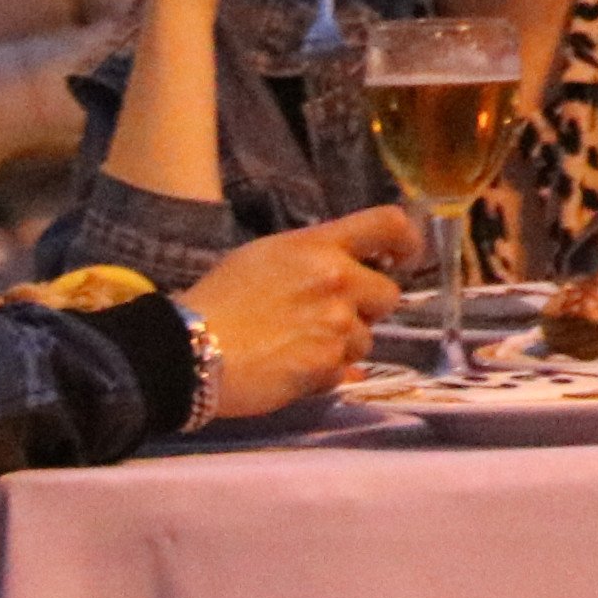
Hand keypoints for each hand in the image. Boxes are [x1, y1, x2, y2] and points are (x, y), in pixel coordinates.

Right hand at [176, 205, 416, 421]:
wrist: (190, 350)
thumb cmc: (219, 299)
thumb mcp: (265, 257)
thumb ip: (313, 259)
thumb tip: (350, 273)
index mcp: (318, 246)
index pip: (388, 224)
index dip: (407, 240)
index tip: (405, 257)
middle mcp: (336, 281)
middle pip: (389, 294)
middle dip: (367, 308)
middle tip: (328, 316)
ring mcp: (336, 326)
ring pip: (368, 339)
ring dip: (342, 344)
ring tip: (297, 344)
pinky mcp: (328, 366)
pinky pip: (344, 371)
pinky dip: (324, 373)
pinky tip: (290, 367)